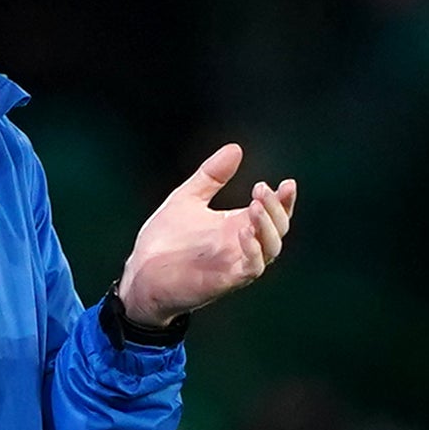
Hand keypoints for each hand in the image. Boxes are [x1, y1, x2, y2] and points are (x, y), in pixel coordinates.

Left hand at [118, 142, 294, 324]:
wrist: (141, 274)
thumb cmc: (165, 241)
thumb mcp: (188, 199)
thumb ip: (211, 176)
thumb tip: (235, 149)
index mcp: (236, 225)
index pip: (274, 213)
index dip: (284, 200)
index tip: (286, 183)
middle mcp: (241, 245)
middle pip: (279, 228)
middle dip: (276, 208)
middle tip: (260, 190)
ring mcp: (236, 263)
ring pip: (271, 248)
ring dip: (268, 226)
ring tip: (255, 206)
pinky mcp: (226, 280)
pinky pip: (252, 268)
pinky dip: (254, 250)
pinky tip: (244, 231)